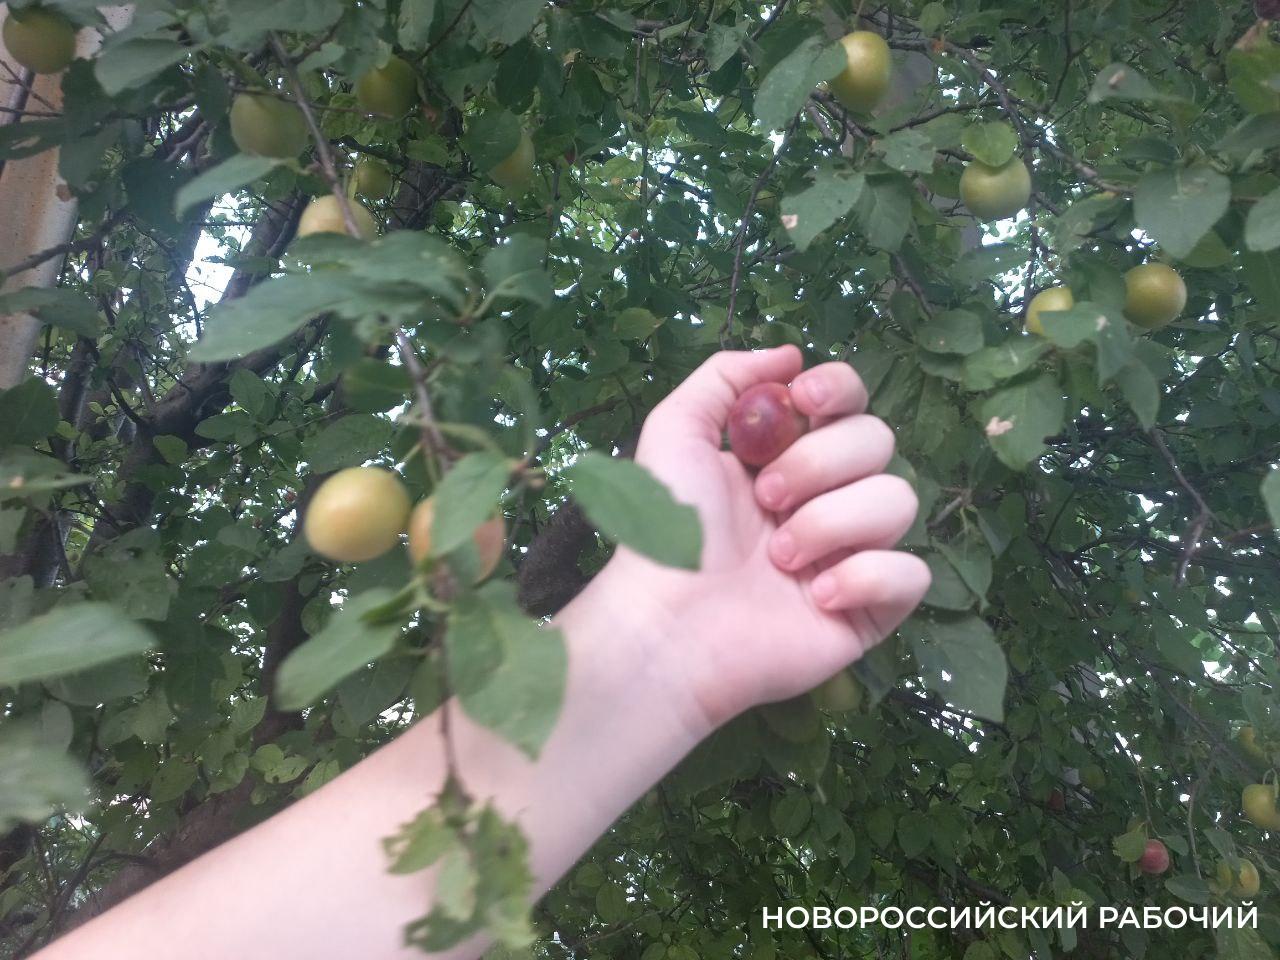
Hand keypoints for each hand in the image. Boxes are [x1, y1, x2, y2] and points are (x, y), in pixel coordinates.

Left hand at [592, 345, 929, 731]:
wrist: (669, 622)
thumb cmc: (667, 529)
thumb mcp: (676, 432)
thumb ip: (725, 377)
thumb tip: (790, 354)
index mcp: (788, 455)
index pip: (848, 401)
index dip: (839, 389)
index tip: (805, 401)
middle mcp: (826, 498)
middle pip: (879, 441)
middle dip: (820, 464)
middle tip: (766, 499)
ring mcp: (851, 553)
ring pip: (898, 501)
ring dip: (833, 522)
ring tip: (780, 558)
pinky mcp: (869, 610)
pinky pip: (912, 572)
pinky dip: (867, 577)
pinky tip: (816, 598)